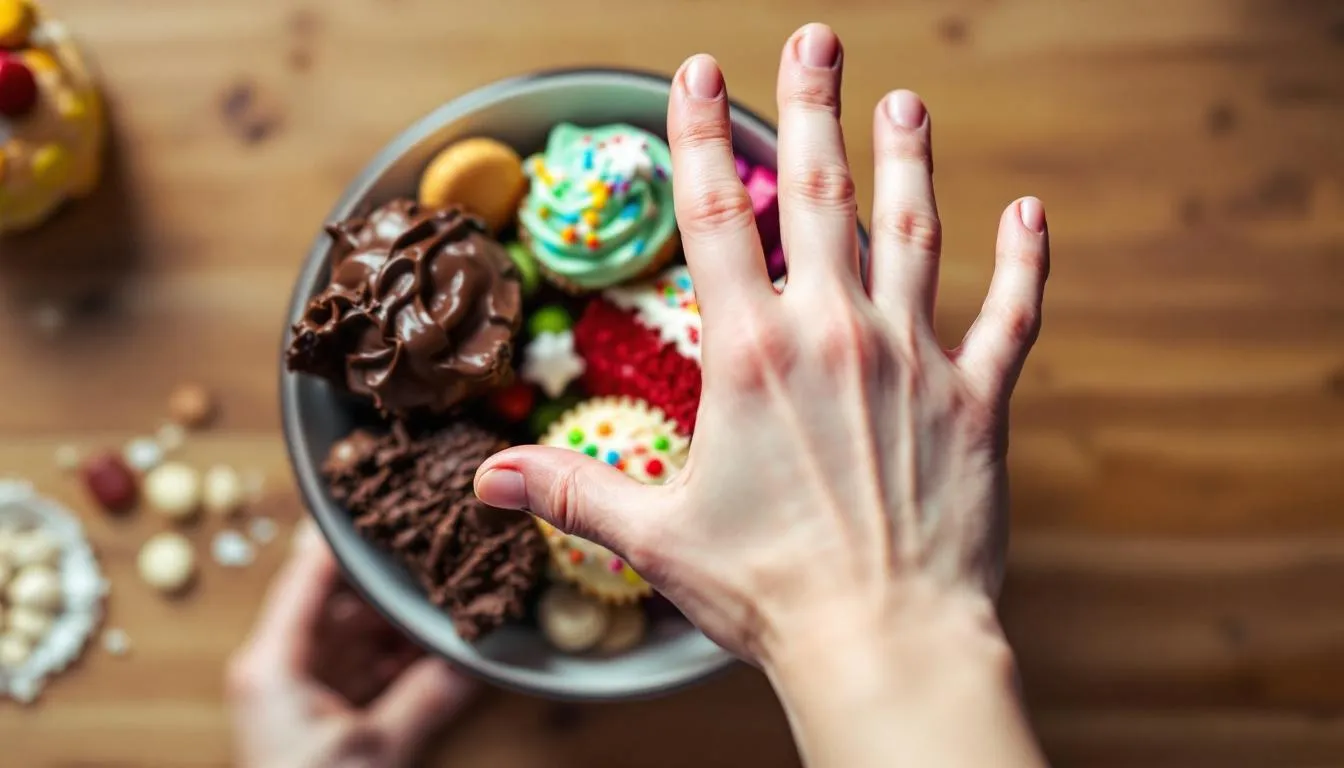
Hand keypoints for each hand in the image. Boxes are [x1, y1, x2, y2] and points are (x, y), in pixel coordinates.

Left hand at [227, 523, 476, 767]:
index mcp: (272, 661)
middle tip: (440, 547)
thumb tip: (479, 658)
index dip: (348, 533)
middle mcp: (279, 664)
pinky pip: (364, 663)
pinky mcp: (319, 711)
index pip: (309, 572)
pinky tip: (437, 644)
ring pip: (357, 629)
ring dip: (400, 618)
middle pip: (339, 597)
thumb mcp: (376, 750)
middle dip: (391, 578)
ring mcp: (299, 687)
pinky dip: (399, 654)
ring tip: (449, 591)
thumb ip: (429, 696)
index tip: (388, 499)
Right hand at [475, 25, 1047, 664]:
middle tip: (819, 37)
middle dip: (816, 107)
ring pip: (915, 233)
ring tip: (906, 102)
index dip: (701, 135)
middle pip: (824, 195)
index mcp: (751, 356)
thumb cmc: (768, 592)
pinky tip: (1031, 211)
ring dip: (910, 161)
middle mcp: (836, 336)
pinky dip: (1026, 262)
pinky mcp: (977, 401)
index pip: (718, 216)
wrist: (885, 644)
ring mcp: (915, 360)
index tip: (698, 71)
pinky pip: (1011, 314)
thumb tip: (481, 478)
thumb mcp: (655, 538)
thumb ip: (570, 490)